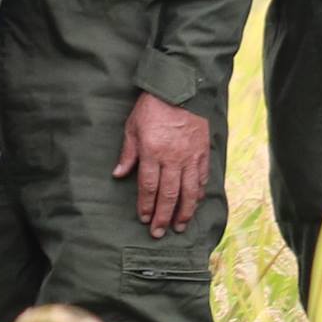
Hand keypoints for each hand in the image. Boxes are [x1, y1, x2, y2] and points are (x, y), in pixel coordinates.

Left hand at [111, 92, 210, 236]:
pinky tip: (195, 204)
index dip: (146, 205)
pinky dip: (199, 193)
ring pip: (188, 191)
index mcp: (152, 152)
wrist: (180, 88)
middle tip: (159, 233)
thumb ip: (127, 153)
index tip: (144, 219)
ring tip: (179, 227)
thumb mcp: (132, 127)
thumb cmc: (152, 107)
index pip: (148, 186)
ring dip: (183, 212)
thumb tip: (118, 174)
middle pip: (168, 195)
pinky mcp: (203, 152)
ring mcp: (190, 156)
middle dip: (163, 217)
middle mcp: (172, 158)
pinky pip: (202, 178)